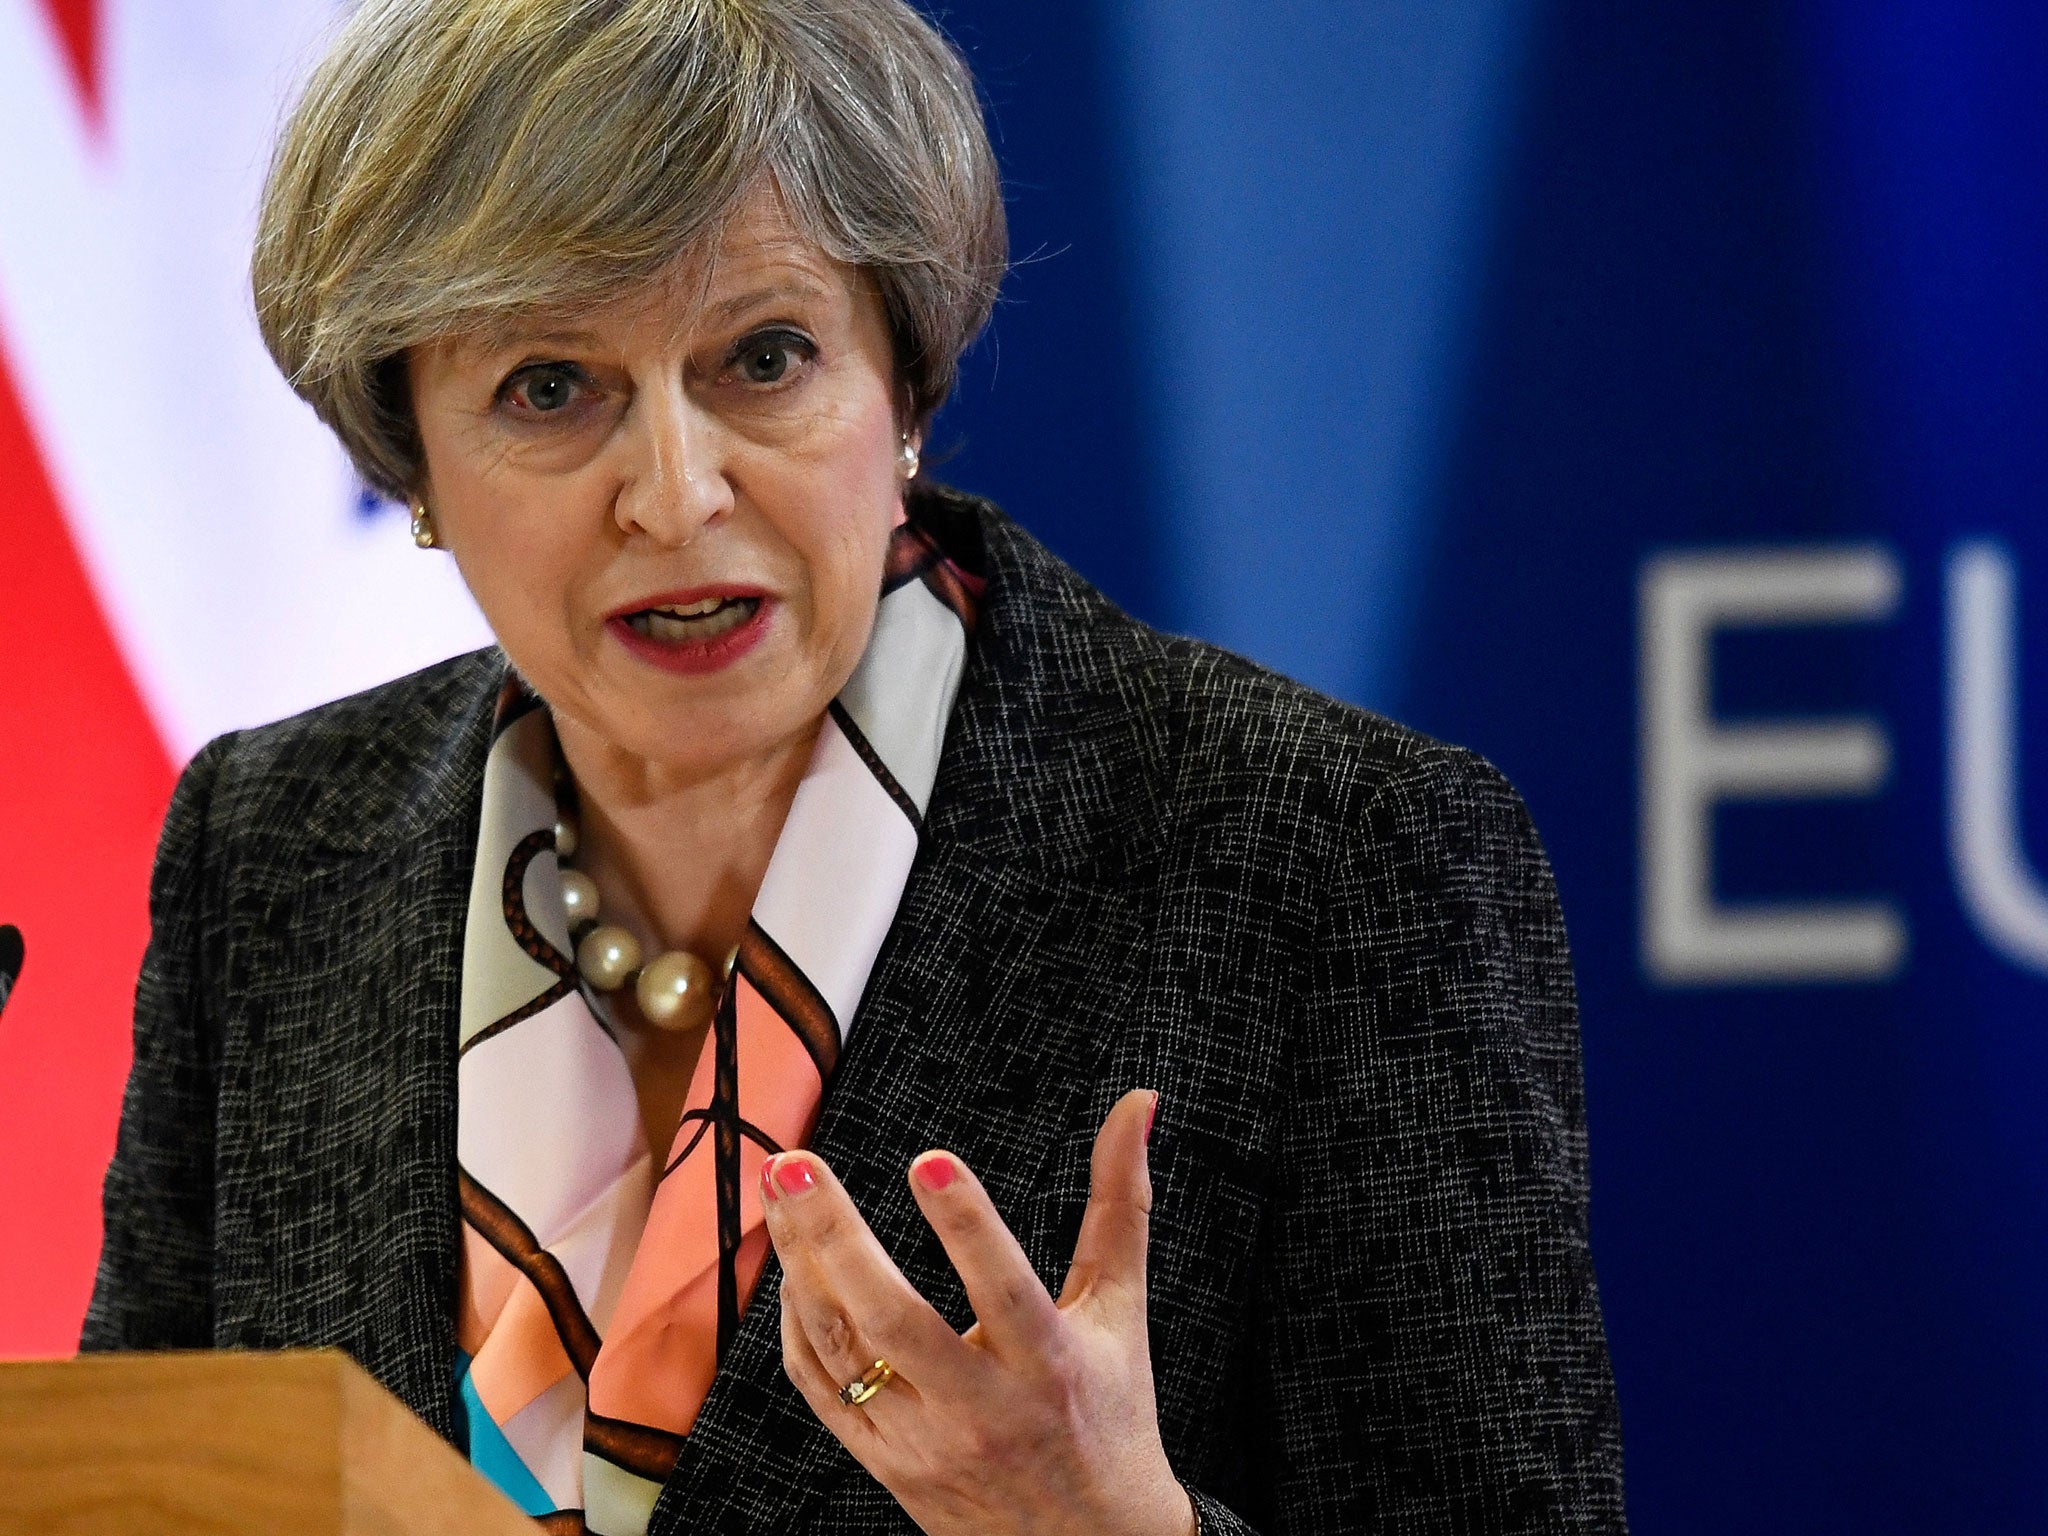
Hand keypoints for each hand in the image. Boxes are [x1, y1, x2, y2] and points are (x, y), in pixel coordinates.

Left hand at [760, 1089, 1194, 1535]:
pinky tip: (793, 1268)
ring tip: (780, 1192)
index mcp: (1049, 1364)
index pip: (1005, 1290)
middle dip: (836, 1236)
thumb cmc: (1109, 1410)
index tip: (930, 1160)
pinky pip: (820, 1389)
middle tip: (795, 1164)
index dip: (968, 1226)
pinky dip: (797, 1324)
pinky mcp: (885, 1463)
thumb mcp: (1120, 1308)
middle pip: (895, 1320)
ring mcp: (924, 1442)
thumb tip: (1138, 1104)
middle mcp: (983, 1408)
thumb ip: (1121, 1203)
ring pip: (842, 1350)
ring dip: (800, 1264)